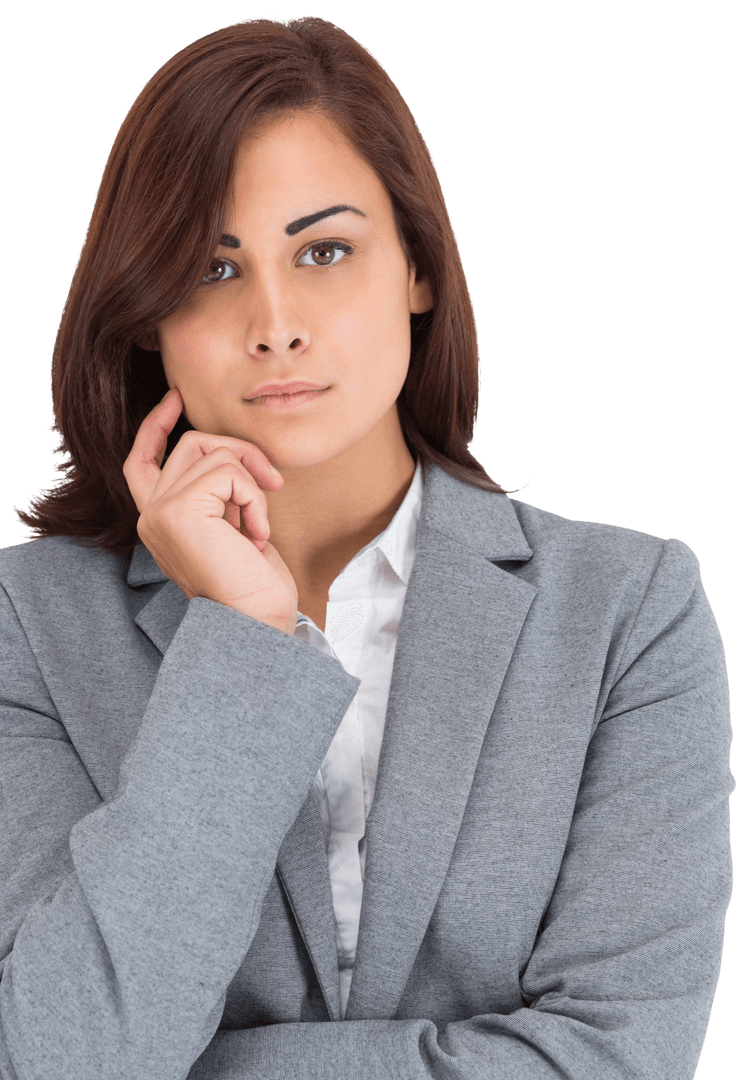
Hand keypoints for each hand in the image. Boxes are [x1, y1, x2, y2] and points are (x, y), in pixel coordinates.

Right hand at [123, 388, 298, 635]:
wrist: (256, 623)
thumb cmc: (253, 586)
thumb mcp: (233, 528)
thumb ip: (219, 494)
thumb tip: (231, 454)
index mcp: (159, 521)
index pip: (141, 461)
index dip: (156, 426)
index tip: (176, 399)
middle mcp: (150, 515)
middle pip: (191, 445)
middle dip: (241, 452)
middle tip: (273, 482)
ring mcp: (160, 512)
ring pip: (214, 453)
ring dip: (252, 484)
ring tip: (258, 526)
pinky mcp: (179, 511)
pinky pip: (228, 471)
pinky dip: (254, 498)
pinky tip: (257, 536)